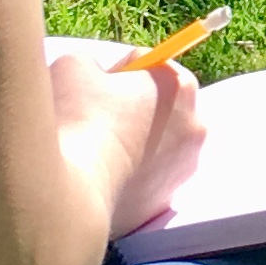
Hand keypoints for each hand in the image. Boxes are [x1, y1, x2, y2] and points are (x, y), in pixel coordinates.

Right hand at [50, 50, 205, 239]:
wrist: (71, 189)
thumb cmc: (77, 118)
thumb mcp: (76, 66)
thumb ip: (96, 64)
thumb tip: (99, 80)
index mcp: (179, 85)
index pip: (149, 65)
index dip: (119, 73)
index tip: (98, 87)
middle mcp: (194, 125)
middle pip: (160, 105)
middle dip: (132, 107)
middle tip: (95, 117)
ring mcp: (185, 167)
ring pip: (157, 143)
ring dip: (134, 141)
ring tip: (98, 149)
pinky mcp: (167, 200)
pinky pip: (149, 177)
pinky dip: (131, 172)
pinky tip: (104, 173)